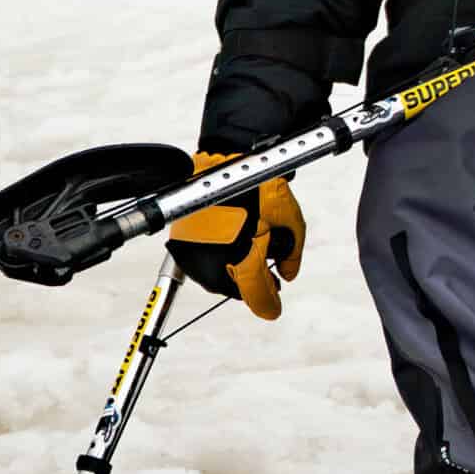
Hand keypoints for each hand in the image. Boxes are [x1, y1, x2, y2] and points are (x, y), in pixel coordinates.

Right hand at [167, 153, 303, 320]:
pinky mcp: (181, 245)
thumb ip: (293, 254)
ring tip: (249, 248)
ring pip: (218, 278)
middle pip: (236, 290)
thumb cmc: (258, 184)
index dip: (268, 305)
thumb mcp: (291, 219)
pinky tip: (231, 240)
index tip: (274, 309)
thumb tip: (287, 274)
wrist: (223, 164)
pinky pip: (203, 262)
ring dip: (234, 270)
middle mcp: (214, 264)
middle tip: (268, 275)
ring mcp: (194, 256)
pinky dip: (219, 257)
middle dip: (252, 283)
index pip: (257, 297)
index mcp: (243, 260)